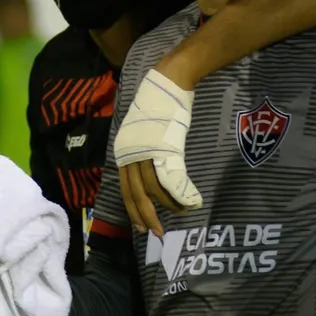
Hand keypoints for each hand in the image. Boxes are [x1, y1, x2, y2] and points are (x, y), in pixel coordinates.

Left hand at [114, 68, 201, 237]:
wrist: (167, 82)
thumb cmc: (159, 103)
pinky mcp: (164, 147)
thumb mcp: (144, 130)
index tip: (141, 225)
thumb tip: (151, 165)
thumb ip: (144, 148)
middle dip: (147, 216)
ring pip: (154, 189)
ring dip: (169, 205)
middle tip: (157, 232)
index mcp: (124, 150)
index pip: (126, 188)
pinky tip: (191, 201)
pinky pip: (171, 178)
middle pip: (137, 193)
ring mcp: (146, 151)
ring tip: (182, 213)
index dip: (134, 208)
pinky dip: (181, 193)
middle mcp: (130, 153)